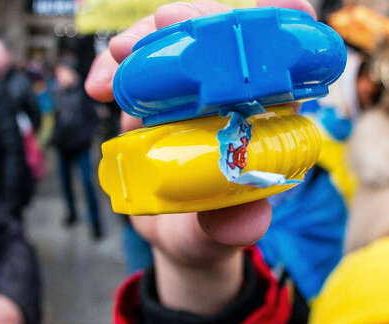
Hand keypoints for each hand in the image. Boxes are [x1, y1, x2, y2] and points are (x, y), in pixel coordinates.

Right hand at [85, 0, 315, 314]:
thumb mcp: (221, 234)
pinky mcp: (159, 94)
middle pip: (228, 35)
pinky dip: (115, 67)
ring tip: (119, 56)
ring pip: (178, 39)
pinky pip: (137, 64)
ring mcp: (194, 90)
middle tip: (166, 23)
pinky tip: (98, 85)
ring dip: (148, 37)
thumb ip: (234, 227)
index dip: (283, 22)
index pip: (290, 55)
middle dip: (199, 21)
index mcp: (271, 116)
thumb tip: (247, 222)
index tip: (263, 11)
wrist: (172, 237)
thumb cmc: (210, 231)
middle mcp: (235, 94)